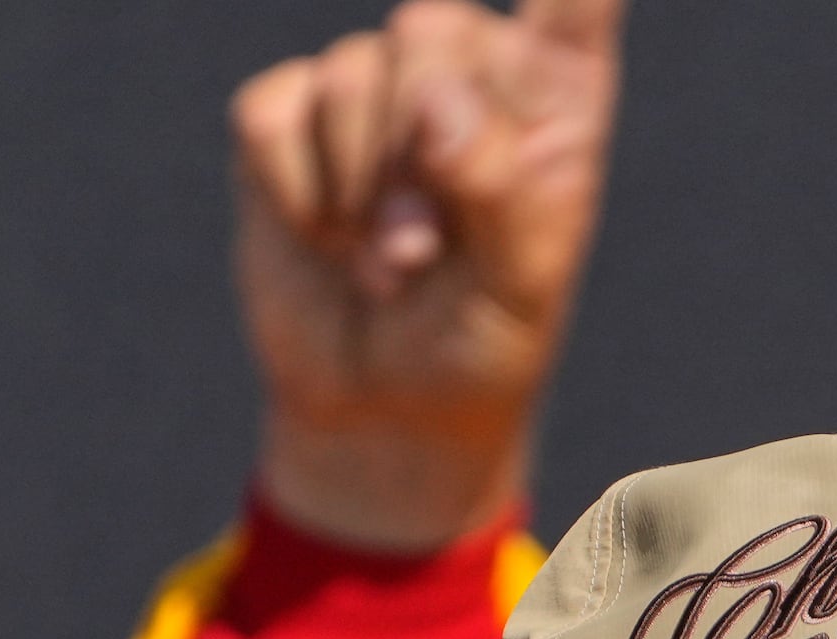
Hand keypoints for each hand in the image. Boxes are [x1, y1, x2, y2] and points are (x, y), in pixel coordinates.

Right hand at [231, 0, 624, 550]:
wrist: (383, 404)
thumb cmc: (478, 339)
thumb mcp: (520, 286)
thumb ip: (500, 188)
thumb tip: (436, 101)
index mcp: (560, 94)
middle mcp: (471, 67)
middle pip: (432, 27)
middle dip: (416, 146)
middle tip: (422, 250)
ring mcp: (375, 84)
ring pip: (350, 75)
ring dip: (359, 191)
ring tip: (384, 263)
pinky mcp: (291, 115)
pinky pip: (276, 111)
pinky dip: (296, 191)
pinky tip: (325, 236)